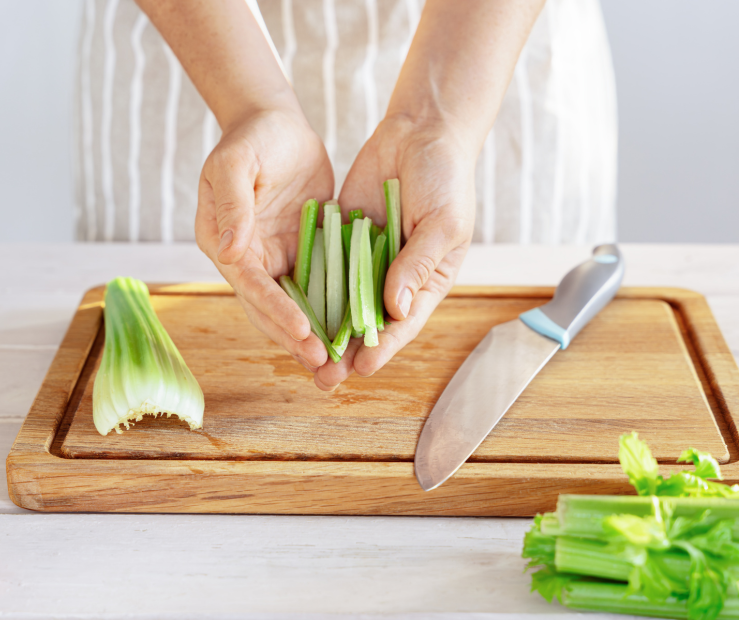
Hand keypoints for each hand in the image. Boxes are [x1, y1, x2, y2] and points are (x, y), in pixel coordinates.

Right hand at [195, 107, 334, 371]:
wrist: (274, 123)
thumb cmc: (251, 137)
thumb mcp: (236, 163)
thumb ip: (233, 205)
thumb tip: (229, 251)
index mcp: (224, 242)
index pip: (251, 285)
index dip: (276, 310)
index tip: (303, 331)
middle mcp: (246, 259)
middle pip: (270, 308)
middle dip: (295, 338)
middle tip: (325, 364)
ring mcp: (274, 258)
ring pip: (294, 305)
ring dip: (314, 333)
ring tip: (338, 363)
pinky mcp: (299, 251)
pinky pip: (317, 285)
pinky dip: (331, 308)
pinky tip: (353, 328)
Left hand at [313, 114, 474, 390]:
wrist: (421, 130)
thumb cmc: (446, 179)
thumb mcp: (442, 223)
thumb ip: (418, 265)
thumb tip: (394, 310)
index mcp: (427, 280)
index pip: (404, 323)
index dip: (383, 348)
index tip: (362, 370)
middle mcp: (395, 276)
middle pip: (368, 321)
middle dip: (347, 351)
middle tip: (324, 378)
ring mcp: (366, 257)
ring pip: (342, 300)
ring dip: (324, 328)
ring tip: (302, 354)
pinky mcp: (343, 237)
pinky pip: (326, 266)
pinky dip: (311, 287)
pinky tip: (291, 308)